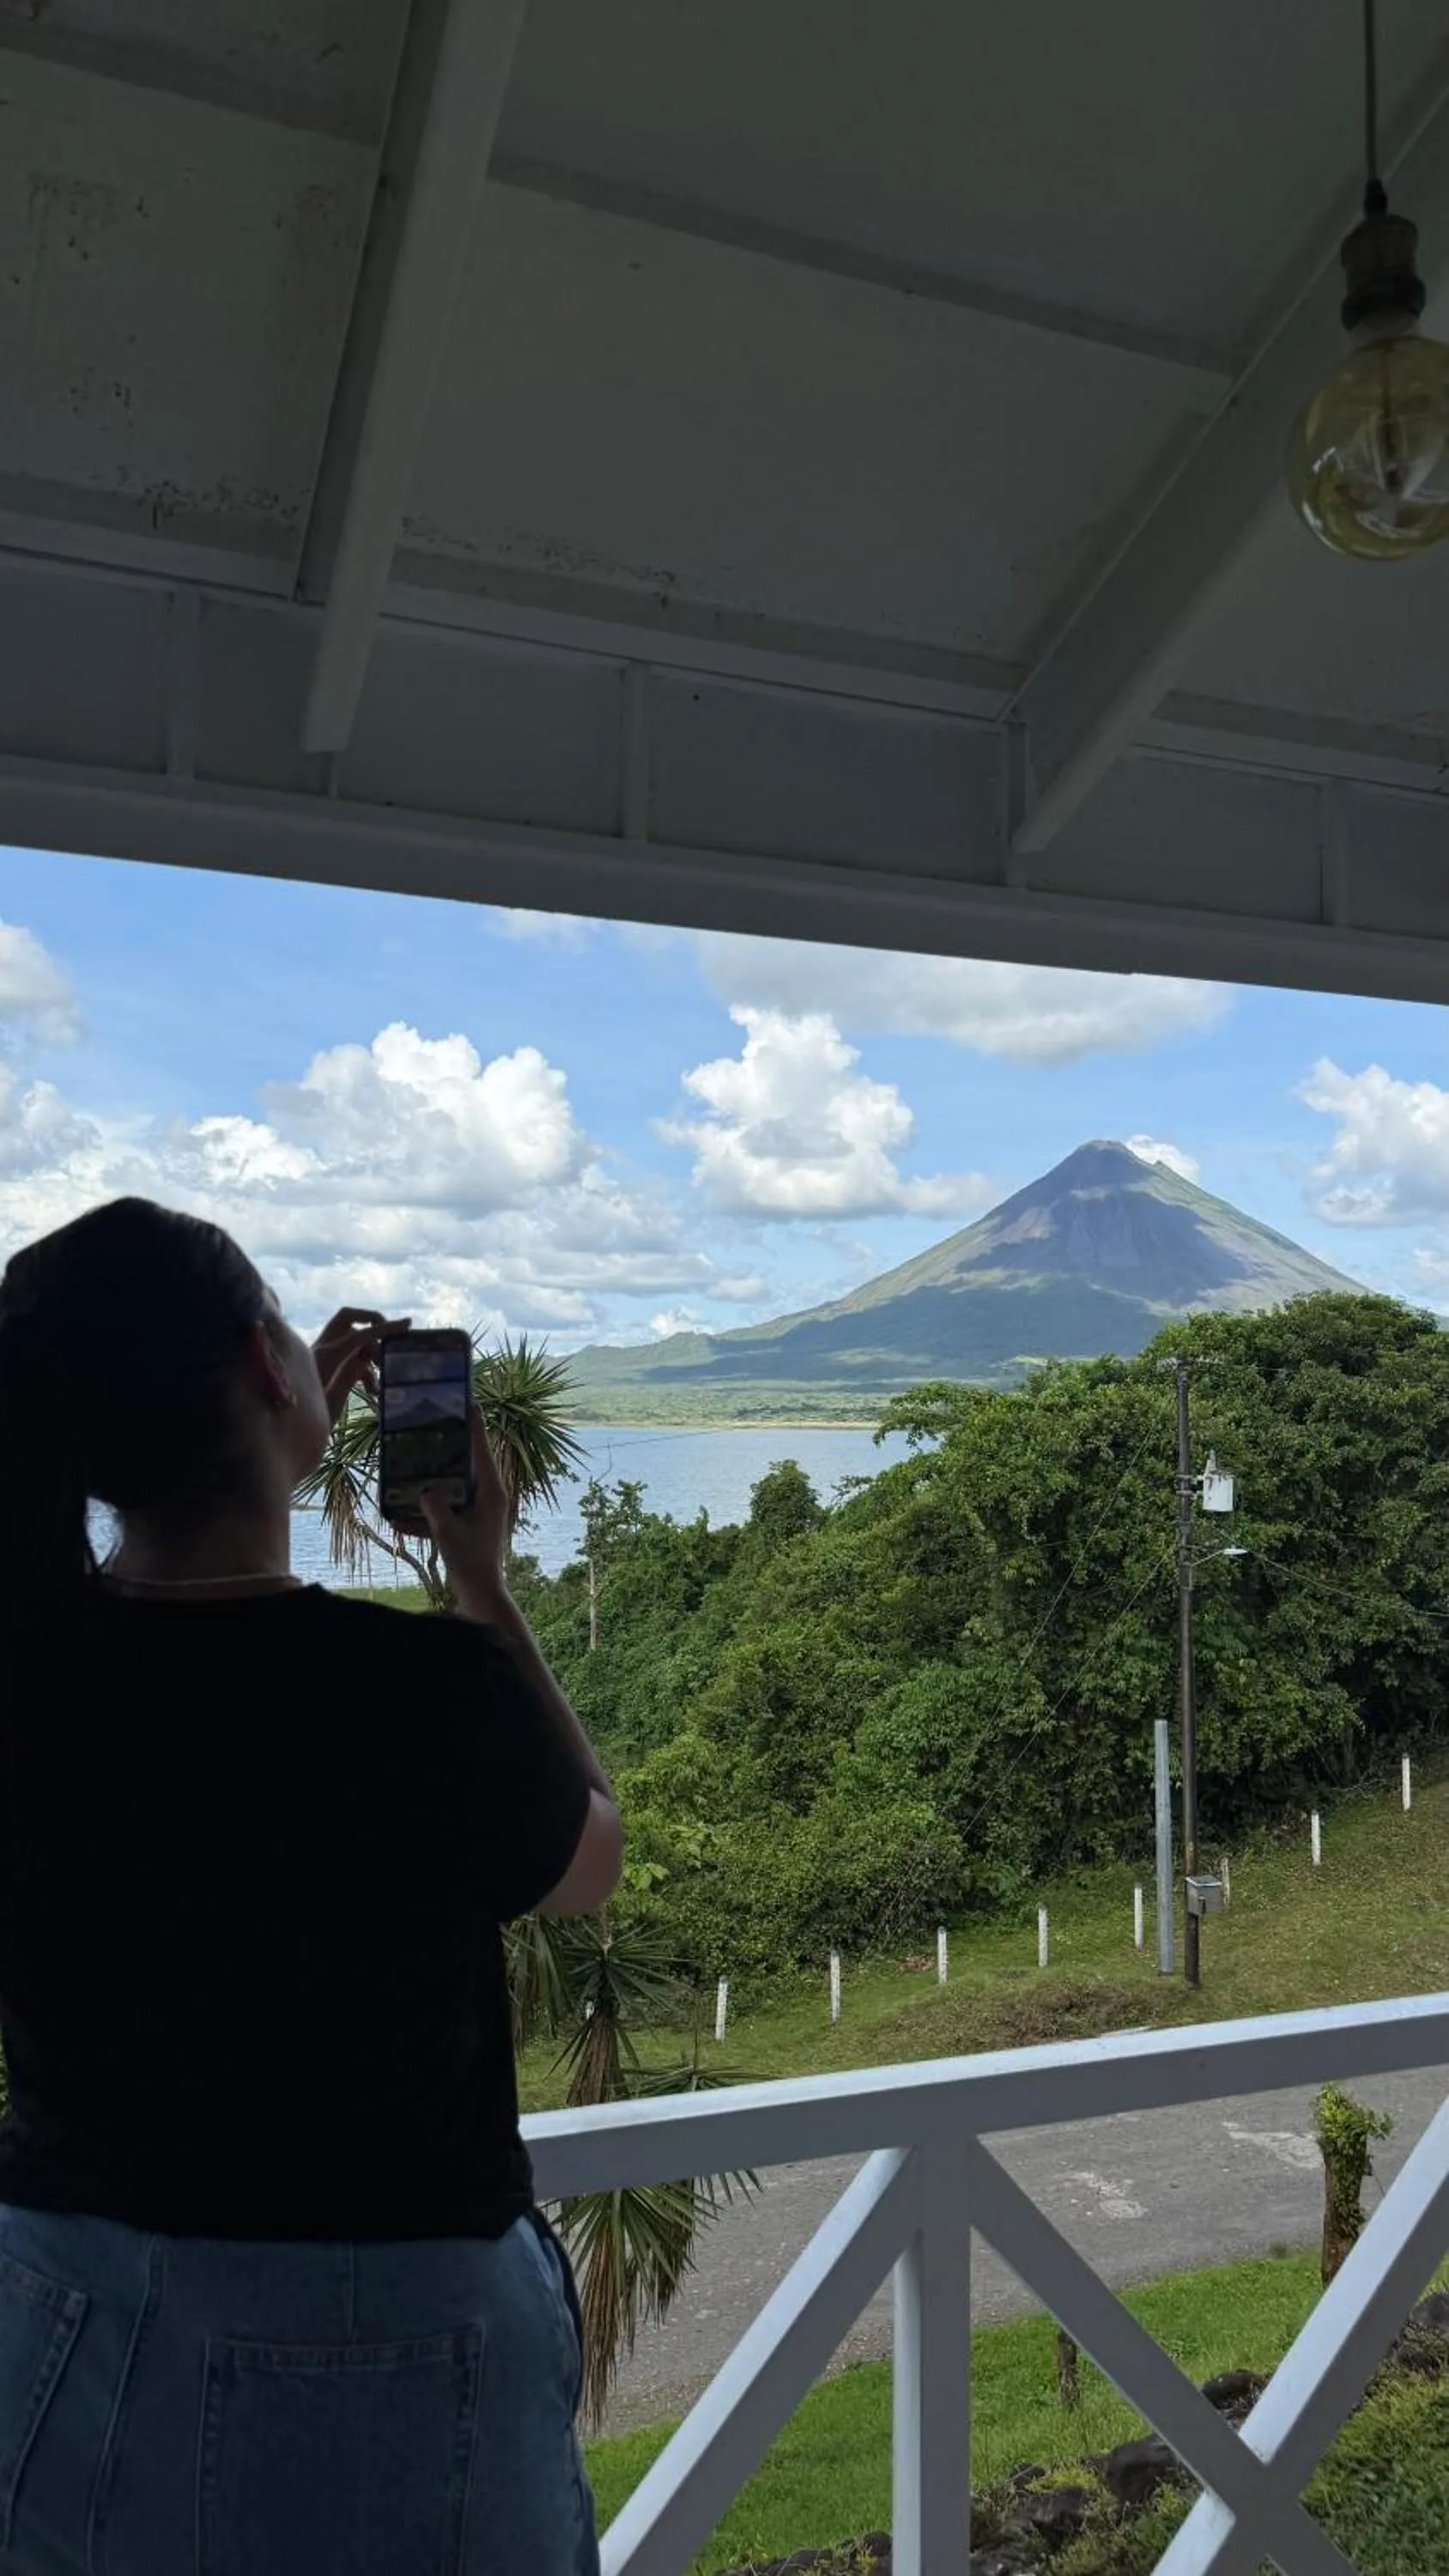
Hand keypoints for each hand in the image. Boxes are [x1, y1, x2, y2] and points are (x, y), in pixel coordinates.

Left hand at [312, 1309, 408, 1426]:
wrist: (283, 1434)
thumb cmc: (304, 1424)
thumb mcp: (332, 1403)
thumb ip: (349, 1374)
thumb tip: (367, 1352)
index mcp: (323, 1357)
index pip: (358, 1334)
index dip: (384, 1328)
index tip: (406, 1325)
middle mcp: (319, 1349)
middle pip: (348, 1319)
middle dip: (372, 1324)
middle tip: (389, 1341)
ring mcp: (318, 1355)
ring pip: (350, 1338)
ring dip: (369, 1353)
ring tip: (380, 1381)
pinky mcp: (320, 1364)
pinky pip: (346, 1353)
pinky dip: (361, 1365)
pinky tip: (370, 1389)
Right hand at [420, 1411, 510, 1609]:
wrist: (480, 1593)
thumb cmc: (469, 1561)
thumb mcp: (446, 1530)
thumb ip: (432, 1505)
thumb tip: (422, 1489)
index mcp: (491, 1491)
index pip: (482, 1450)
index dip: (475, 1425)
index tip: (469, 1402)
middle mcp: (490, 1496)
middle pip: (470, 1463)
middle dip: (452, 1447)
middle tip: (434, 1426)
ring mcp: (481, 1510)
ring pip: (457, 1485)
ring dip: (436, 1478)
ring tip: (414, 1464)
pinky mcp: (471, 1524)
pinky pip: (449, 1508)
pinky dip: (430, 1511)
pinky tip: (401, 1517)